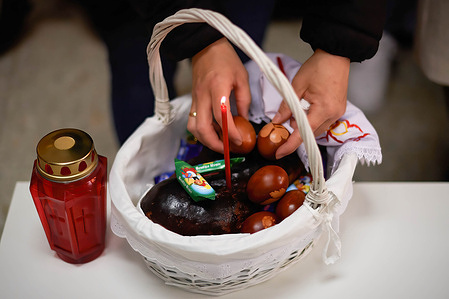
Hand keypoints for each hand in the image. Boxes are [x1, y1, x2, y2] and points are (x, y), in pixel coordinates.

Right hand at [188, 37, 250, 152]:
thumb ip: (244, 100)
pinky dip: (202, 132)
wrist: (205, 46)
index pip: (221, 117)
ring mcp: (195, 99)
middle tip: (227, 150)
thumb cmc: (225, 59)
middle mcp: (203, 96)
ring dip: (205, 140)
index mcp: (217, 88)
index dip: (230, 133)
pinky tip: (213, 133)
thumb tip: (244, 120)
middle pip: (202, 128)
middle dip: (215, 144)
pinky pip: (193, 121)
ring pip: (194, 128)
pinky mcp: (193, 100)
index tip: (239, 141)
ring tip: (219, 144)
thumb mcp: (242, 77)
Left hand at [272, 49, 349, 158]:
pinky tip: (306, 108)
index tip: (279, 153)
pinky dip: (311, 120)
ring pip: (316, 129)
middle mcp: (333, 114)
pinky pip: (322, 122)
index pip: (303, 134)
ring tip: (296, 109)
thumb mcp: (296, 86)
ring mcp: (338, 113)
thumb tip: (276, 122)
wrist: (336, 54)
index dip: (290, 145)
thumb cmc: (318, 66)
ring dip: (304, 124)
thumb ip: (286, 106)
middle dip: (296, 130)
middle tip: (285, 119)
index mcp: (323, 109)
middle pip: (310, 133)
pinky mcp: (338, 110)